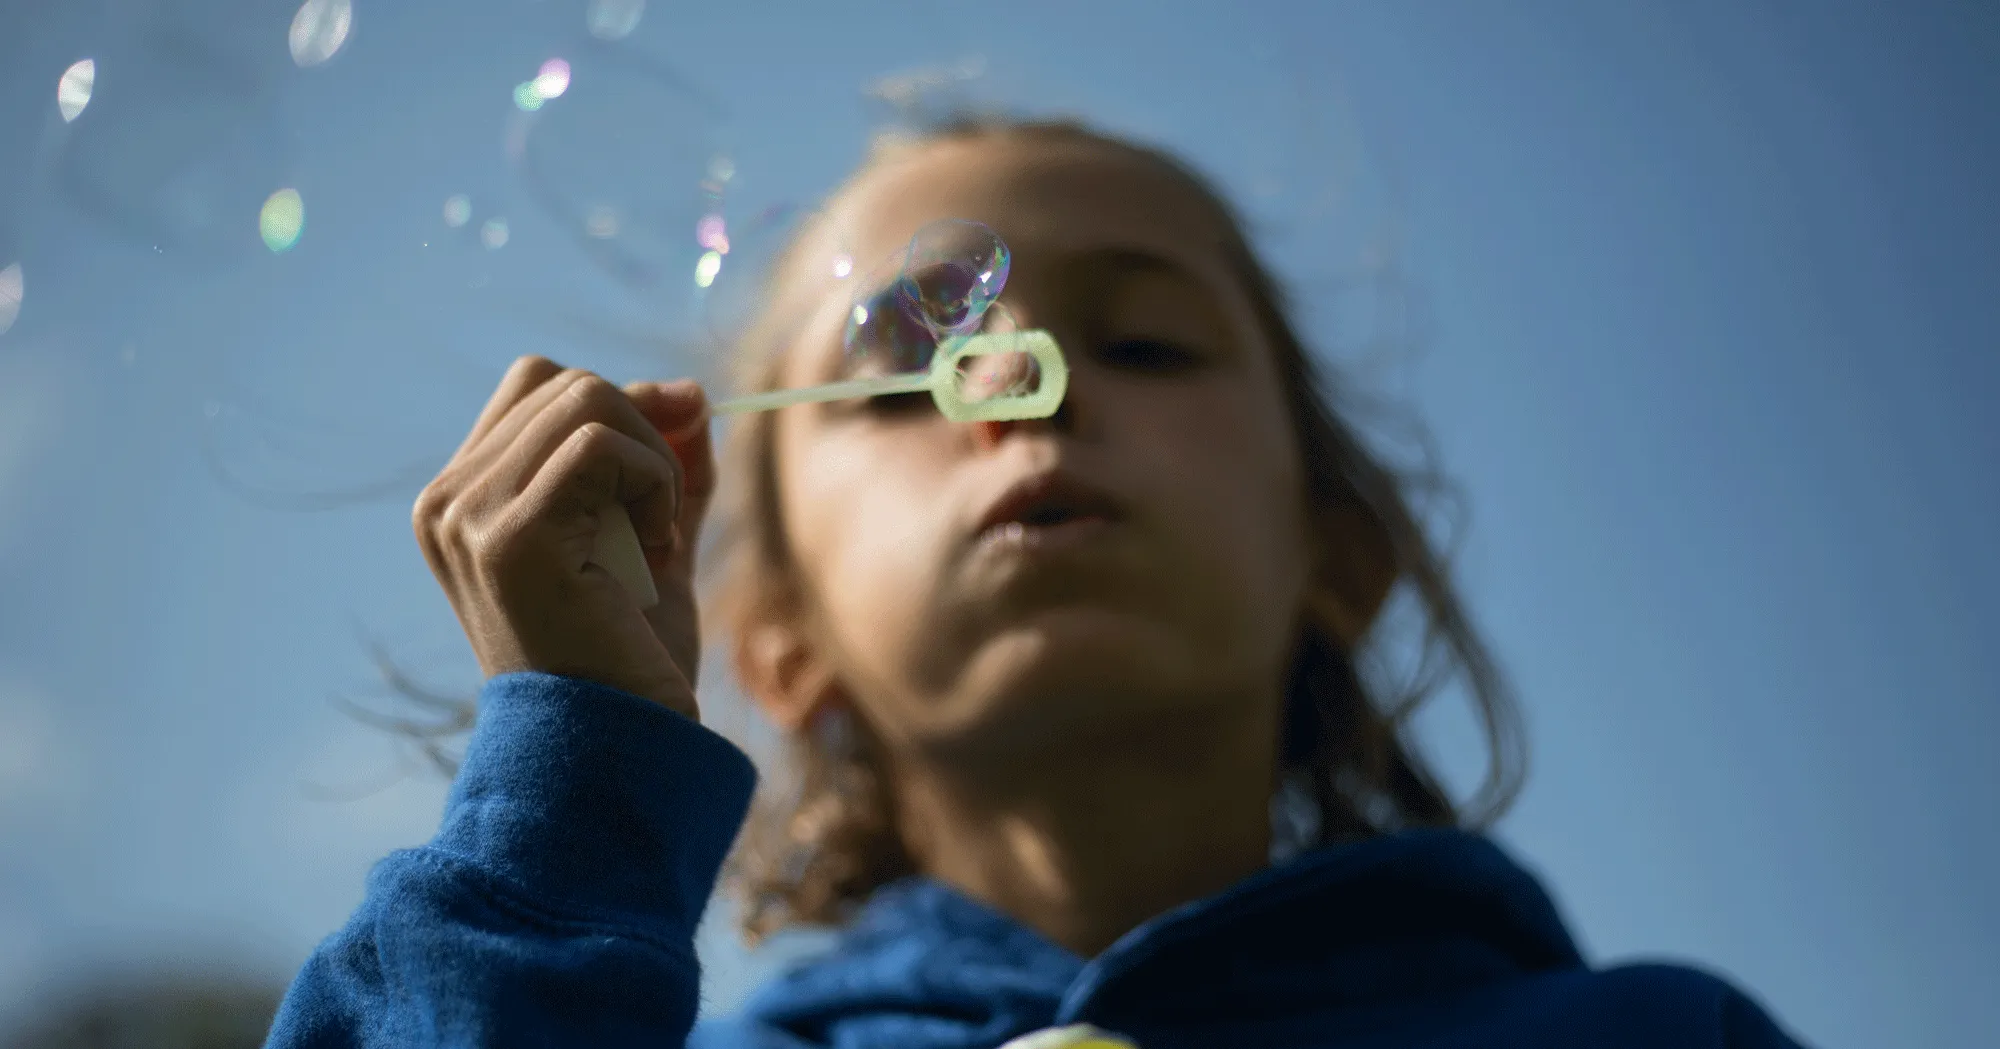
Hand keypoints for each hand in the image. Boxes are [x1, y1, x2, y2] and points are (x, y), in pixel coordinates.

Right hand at [412, 356, 714, 719]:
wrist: (620, 747)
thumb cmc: (632, 656)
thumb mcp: (653, 538)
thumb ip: (666, 464)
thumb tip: (690, 391)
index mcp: (461, 501)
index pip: (540, 385)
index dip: (620, 409)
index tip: (662, 477)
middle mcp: (447, 502)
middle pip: (567, 382)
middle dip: (643, 435)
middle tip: (660, 525)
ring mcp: (468, 516)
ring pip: (587, 397)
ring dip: (652, 461)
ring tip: (655, 541)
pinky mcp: (509, 536)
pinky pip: (601, 444)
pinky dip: (654, 482)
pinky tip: (658, 550)